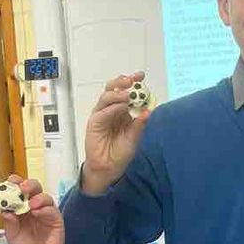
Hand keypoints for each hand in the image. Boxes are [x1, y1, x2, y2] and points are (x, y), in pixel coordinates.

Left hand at [0, 177, 63, 243]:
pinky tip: (37, 213)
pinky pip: (52, 210)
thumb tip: (5, 211)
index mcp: (21, 205)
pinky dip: (44, 209)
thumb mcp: (11, 234)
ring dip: (37, 198)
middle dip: (28, 185)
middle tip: (22, 188)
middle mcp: (34, 206)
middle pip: (34, 188)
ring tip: (30, 205)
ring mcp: (46, 211)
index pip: (19, 189)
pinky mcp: (56, 219)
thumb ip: (9, 222)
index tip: (10, 182)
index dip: (15, 183)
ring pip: (45, 197)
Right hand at [81, 71, 150, 193]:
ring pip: (107, 97)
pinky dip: (112, 108)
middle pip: (113, 89)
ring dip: (118, 94)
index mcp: (122, 110)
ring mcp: (101, 114)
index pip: (126, 91)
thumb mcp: (135, 137)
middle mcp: (111, 109)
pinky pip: (102, 112)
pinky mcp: (94, 123)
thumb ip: (140, 124)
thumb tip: (148, 110)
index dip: (133, 82)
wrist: (109, 168)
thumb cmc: (121, 151)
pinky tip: (121, 107)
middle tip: (133, 79)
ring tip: (129, 94)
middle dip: (123, 82)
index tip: (141, 75)